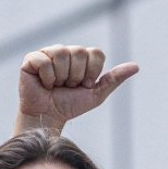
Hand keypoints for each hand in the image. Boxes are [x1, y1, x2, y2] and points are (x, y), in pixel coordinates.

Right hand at [16, 45, 138, 132]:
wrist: (49, 117)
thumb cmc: (71, 105)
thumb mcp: (97, 94)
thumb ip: (114, 79)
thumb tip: (136, 66)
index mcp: (82, 58)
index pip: (96, 53)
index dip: (92, 71)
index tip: (85, 85)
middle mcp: (66, 52)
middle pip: (79, 52)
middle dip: (77, 75)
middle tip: (69, 86)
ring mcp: (48, 53)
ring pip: (61, 54)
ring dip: (62, 76)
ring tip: (57, 85)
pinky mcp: (31, 59)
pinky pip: (44, 60)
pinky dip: (48, 77)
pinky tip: (45, 84)